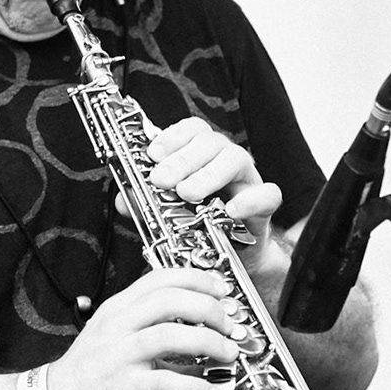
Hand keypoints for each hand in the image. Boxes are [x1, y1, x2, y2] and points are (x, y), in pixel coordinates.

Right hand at [42, 267, 245, 389]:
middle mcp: (118, 326)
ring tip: (228, 353)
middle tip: (231, 323)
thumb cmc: (90, 373)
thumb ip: (155, 329)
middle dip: (209, 308)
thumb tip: (203, 331)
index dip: (197, 278)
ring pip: (169, 334)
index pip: (160, 278)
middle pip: (169, 299)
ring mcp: (119, 355)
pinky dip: (195, 388)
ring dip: (208, 342)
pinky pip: (165, 383)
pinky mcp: (122, 387)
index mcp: (119, 309)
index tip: (222, 288)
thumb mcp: (118, 338)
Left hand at [140, 117, 283, 273]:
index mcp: (202, 155)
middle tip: (161, 179)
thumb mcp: (167, 214)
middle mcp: (225, 160)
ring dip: (209, 174)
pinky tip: (231, 210)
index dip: (172, 137)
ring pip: (235, 159)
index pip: (191, 131)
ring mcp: (247, 180)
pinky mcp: (264, 206)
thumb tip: (123, 200)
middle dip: (182, 159)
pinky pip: (267, 194)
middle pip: (209, 142)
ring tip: (187, 193)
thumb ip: (145, 205)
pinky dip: (250, 200)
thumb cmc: (201, 226)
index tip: (152, 154)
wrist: (231, 258)